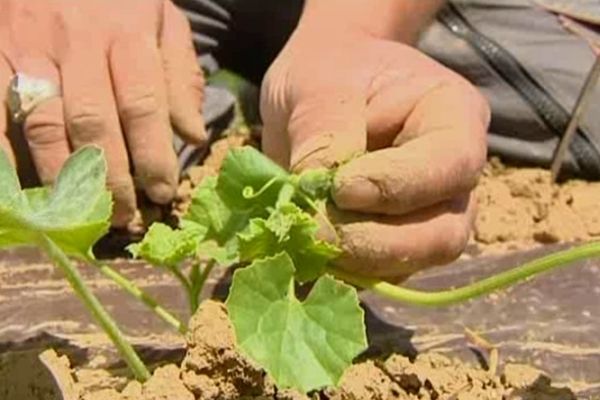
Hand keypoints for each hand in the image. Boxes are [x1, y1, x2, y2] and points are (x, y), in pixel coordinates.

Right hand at [0, 0, 205, 225]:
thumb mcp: (164, 22)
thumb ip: (180, 76)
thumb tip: (194, 135)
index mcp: (127, 34)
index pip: (142, 106)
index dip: (153, 156)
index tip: (163, 192)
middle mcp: (78, 43)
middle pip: (93, 123)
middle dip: (111, 178)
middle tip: (125, 216)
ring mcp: (30, 48)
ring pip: (44, 123)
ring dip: (64, 177)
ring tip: (84, 213)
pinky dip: (5, 153)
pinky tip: (20, 189)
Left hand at [261, 26, 489, 280]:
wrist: (321, 89)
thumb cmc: (329, 72)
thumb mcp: (320, 80)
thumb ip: (324, 128)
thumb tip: (318, 192)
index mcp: (453, 119)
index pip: (450, 165)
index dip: (397, 185)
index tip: (339, 186)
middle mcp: (452, 178)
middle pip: (442, 234)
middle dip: (373, 241)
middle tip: (310, 227)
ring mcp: (427, 216)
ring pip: (411, 264)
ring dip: (353, 261)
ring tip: (300, 234)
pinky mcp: (393, 243)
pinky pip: (376, 274)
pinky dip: (337, 269)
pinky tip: (302, 246)